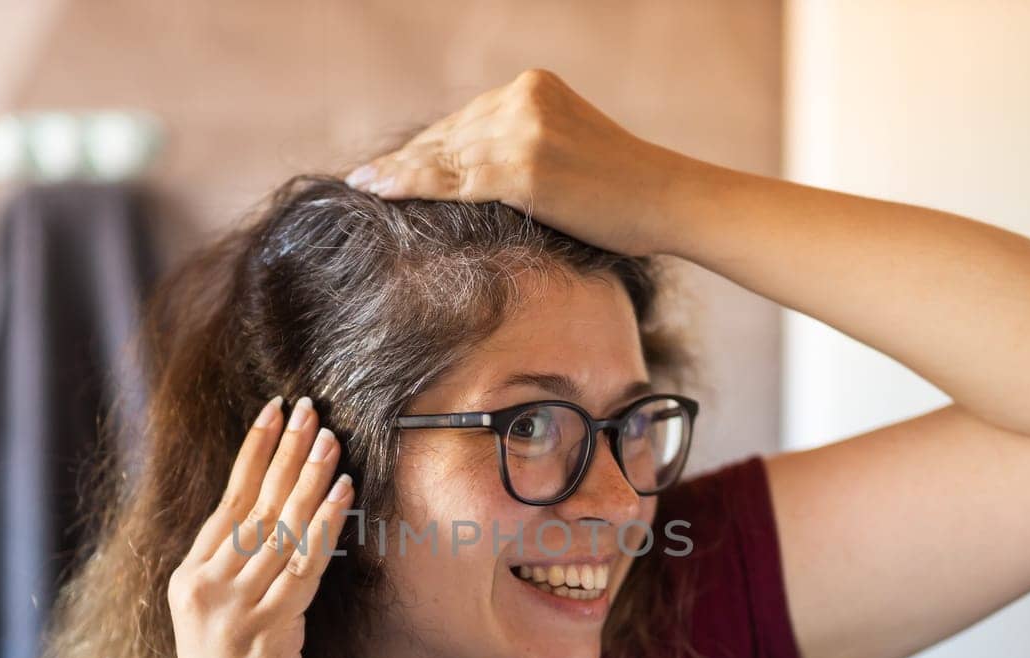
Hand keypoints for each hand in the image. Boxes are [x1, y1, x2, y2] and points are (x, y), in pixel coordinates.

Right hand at [164, 395, 354, 657]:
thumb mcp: (223, 624)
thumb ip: (242, 579)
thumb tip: (281, 531)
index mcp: (191, 579)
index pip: (228, 501)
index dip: (254, 453)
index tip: (275, 412)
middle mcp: (204, 586)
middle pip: (252, 503)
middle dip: (283, 451)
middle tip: (309, 407)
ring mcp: (231, 609)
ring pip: (278, 528)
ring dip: (307, 478)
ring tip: (331, 437)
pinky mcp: (263, 633)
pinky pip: (301, 567)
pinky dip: (322, 527)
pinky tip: (340, 494)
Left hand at [344, 68, 692, 256]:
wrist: (667, 199)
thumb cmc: (624, 192)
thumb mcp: (569, 149)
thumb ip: (523, 148)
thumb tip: (472, 175)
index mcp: (535, 88)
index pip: (465, 121)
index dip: (424, 147)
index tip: (389, 163)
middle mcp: (524, 98)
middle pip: (448, 135)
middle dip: (405, 160)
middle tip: (364, 177)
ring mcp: (523, 130)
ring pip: (443, 156)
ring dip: (396, 173)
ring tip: (362, 185)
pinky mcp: (522, 167)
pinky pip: (452, 179)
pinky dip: (410, 186)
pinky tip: (379, 191)